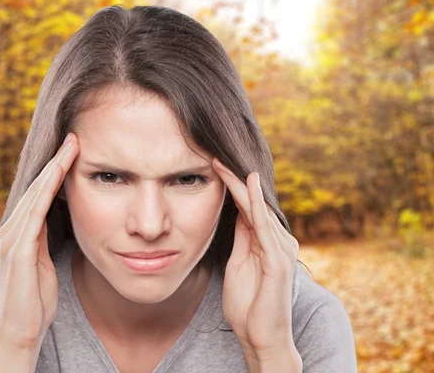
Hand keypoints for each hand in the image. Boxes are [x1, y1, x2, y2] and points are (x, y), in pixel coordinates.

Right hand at [0, 132, 78, 351]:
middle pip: (36, 189)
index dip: (55, 173)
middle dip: (56, 162)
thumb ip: (43, 242)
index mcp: (15, 236)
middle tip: (74, 138)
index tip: (73, 152)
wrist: (21, 331)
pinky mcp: (16, 249)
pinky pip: (35, 212)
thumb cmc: (35, 302)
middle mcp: (7, 232)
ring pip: (36, 195)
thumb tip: (53, 221)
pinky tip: (60, 172)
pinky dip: (48, 189)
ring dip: (55, 168)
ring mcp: (9, 240)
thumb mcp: (43, 264)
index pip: (38, 197)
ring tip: (72, 146)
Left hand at [212, 158, 299, 359]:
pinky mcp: (278, 261)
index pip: (248, 207)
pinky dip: (255, 205)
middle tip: (214, 155)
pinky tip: (247, 187)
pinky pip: (264, 227)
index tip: (213, 166)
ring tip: (224, 164)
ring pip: (259, 209)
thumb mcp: (239, 264)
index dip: (231, 186)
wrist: (260, 337)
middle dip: (235, 179)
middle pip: (254, 203)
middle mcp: (278, 241)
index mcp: (267, 242)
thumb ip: (242, 239)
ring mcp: (281, 250)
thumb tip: (237, 214)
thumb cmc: (249, 304)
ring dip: (241, 185)